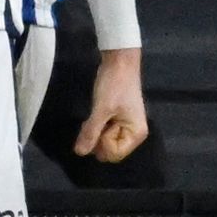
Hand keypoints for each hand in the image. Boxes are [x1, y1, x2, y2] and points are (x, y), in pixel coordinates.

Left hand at [74, 48, 147, 164]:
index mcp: (136, 134)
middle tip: (98, 117)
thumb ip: (91, 132)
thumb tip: (80, 153)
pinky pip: (104, 132)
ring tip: (98, 112)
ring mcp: (126, 127)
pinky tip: (98, 112)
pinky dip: (97, 125)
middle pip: (109, 149)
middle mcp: (134, 134)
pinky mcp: (118, 120)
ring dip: (96, 130)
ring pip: (104, 141)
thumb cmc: (114, 85)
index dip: (101, 143)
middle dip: (98, 137)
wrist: (120, 62)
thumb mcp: (101, 109)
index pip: (113, 154)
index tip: (101, 123)